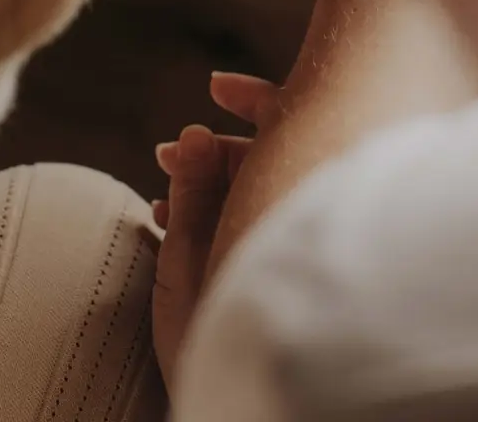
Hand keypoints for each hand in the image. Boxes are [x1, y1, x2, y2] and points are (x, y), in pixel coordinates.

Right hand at [151, 71, 280, 388]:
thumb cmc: (223, 333)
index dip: (257, 99)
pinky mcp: (297, 264)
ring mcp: (307, 238)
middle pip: (277, 159)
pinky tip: (185, 229)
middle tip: (165, 156)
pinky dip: (228, 217)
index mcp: (304, 198)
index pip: (297, 125)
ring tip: (162, 200)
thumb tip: (199, 132)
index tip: (215, 87)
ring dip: (214, 187)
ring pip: (268, 195)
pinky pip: (269, 224)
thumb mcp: (191, 264)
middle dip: (214, 153)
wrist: (264, 395)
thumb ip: (195, 194)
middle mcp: (315, 212)